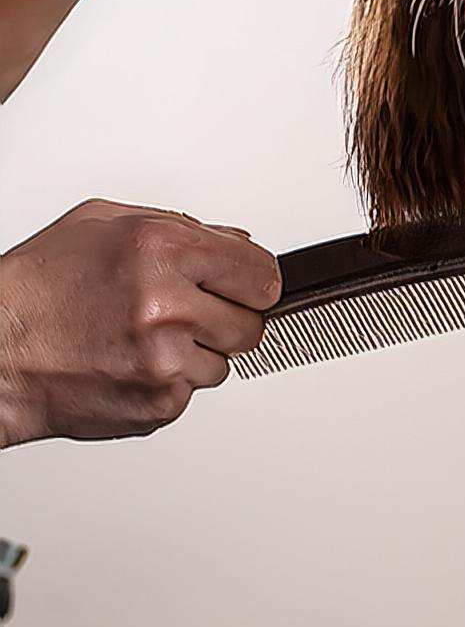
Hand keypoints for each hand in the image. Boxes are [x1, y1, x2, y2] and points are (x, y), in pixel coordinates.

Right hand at [0, 200, 280, 446]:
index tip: (244, 288)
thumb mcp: (100, 225)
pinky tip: (127, 363)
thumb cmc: (38, 288)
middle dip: (224, 319)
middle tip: (179, 314)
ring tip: (139, 338)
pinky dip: (168, 381)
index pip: (263, 274)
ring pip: (224, 362)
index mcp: (162, 250)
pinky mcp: (162, 402)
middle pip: (252, 324)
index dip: (253, 282)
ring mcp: (167, 359)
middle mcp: (168, 305)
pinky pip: (193, 391)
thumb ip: (181, 228)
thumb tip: (237, 244)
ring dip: (194, 353)